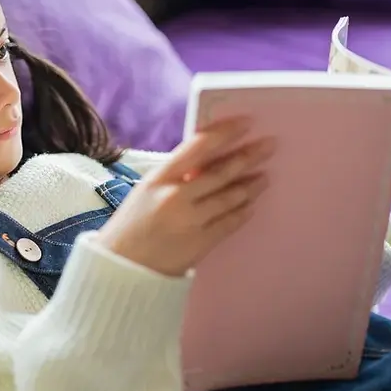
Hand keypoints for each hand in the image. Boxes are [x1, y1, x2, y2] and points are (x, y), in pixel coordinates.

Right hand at [95, 118, 273, 276]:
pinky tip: (251, 205)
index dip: (224, 133)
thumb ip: (175, 176)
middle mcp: (175, 197)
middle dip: (248, 156)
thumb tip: (210, 160)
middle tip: (269, 146)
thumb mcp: (146, 191)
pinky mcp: (199, 244)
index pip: (197, 147)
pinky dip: (242, 212)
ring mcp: (189, 221)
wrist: (121, 268)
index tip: (245, 123)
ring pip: (229, 197)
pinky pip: (229, 223)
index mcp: (158, 179)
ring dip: (250, 185)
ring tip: (264, 177)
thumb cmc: (131, 226)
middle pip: (220, 172)